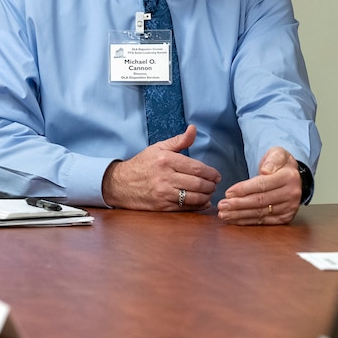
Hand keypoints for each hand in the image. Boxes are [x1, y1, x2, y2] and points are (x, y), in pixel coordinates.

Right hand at [102, 125, 220, 210]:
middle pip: (198, 184)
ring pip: (193, 198)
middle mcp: (165, 177)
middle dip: (211, 186)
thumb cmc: (142, 164)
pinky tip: (202, 202)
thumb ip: (179, 140)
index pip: (197, 168)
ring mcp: (163, 193)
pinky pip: (185, 208)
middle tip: (215, 185)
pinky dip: (197, 206)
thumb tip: (193, 129)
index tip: (217, 175)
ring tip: (209, 193)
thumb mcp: (158, 147)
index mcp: (166, 160)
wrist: (120, 183)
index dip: (211, 173)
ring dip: (206, 196)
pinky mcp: (161, 206)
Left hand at [217, 147, 301, 224]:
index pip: (262, 184)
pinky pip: (263, 221)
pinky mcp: (285, 218)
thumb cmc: (280, 164)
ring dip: (240, 215)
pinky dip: (247, 221)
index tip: (228, 192)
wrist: (294, 176)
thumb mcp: (278, 153)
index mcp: (289, 177)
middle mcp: (291, 194)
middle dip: (238, 204)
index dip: (244, 189)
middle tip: (222, 206)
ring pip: (260, 213)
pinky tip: (235, 220)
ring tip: (224, 214)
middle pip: (260, 201)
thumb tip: (266, 170)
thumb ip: (273, 159)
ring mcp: (289, 208)